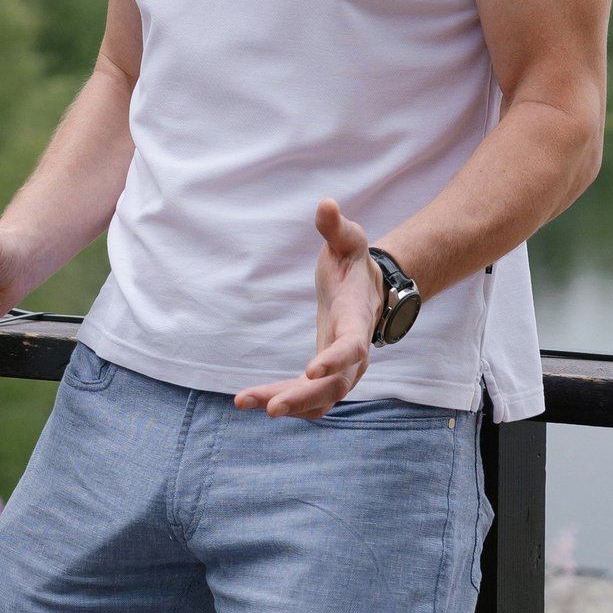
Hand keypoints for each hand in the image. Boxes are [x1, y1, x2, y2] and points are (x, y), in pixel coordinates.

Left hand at [234, 199, 382, 420]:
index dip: (335, 359)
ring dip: (286, 405)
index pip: (352, 345)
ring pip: (319, 401)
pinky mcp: (326, 379)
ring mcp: (343, 371)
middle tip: (269, 408)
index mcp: (358, 319)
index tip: (311, 371)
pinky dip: (282, 402)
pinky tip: (250, 401)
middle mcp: (356, 354)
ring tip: (243, 402)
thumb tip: (325, 204)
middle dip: (303, 397)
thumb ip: (336, 227)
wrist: (369, 291)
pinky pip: (307, 400)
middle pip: (336, 386)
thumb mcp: (348, 241)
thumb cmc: (353, 264)